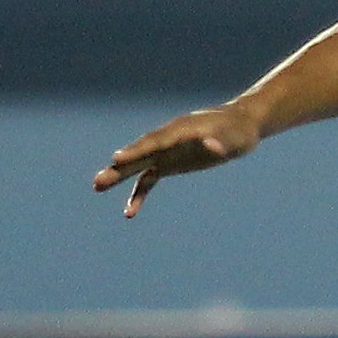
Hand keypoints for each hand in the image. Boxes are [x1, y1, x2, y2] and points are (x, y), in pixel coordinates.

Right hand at [94, 102, 262, 217]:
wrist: (240, 125)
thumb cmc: (238, 131)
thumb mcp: (234, 138)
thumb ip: (221, 142)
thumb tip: (212, 147)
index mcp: (181, 129)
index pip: (156, 141)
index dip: (137, 150)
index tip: (117, 159)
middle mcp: (168, 139)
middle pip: (140, 153)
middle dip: (120, 167)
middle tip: (97, 181)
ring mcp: (166, 151)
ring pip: (138, 165)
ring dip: (120, 177)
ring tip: (97, 187)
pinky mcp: (169, 163)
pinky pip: (149, 179)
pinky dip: (139, 194)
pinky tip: (129, 212)